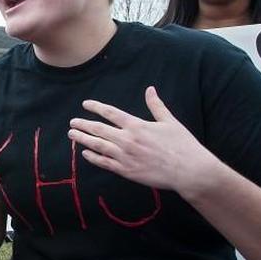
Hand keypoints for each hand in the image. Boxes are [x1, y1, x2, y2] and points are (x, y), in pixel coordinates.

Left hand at [69, 86, 217, 195]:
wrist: (188, 170)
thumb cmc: (181, 145)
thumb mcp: (169, 121)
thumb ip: (156, 105)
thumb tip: (150, 89)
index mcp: (137, 125)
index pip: (111, 113)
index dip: (96, 107)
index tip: (86, 105)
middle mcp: (128, 140)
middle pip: (99, 129)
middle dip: (83, 124)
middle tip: (72, 122)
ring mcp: (125, 156)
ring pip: (98, 145)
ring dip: (83, 139)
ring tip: (72, 135)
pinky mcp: (127, 171)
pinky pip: (104, 163)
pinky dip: (93, 157)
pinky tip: (85, 153)